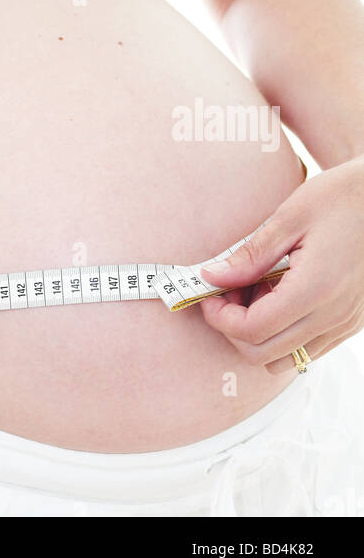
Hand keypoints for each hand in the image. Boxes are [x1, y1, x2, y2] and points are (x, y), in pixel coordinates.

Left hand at [197, 155, 363, 372]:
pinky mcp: (351, 321)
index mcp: (315, 289)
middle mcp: (333, 316)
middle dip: (233, 328)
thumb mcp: (289, 218)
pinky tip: (278, 294)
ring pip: (287, 358)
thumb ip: (250, 256)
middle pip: (265, 354)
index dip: (220, 318)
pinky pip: (309, 346)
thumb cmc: (342, 198)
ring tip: (252, 292)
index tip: (208, 293)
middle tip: (225, 291)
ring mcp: (345, 323)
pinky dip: (284, 331)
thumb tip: (213, 277)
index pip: (253, 330)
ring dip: (259, 333)